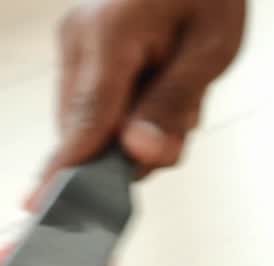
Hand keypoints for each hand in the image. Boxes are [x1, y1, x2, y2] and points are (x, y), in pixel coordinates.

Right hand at [26, 0, 246, 210]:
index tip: (44, 206)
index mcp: (109, 35)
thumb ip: (174, 104)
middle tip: (185, 116)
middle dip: (139, 144)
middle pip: (91, 131)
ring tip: (182, 89)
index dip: (69, 168)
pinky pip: (104, 107)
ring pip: (97, 124)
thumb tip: (140, 154)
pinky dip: (138, 112)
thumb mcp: (211, 50)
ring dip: (143, 127)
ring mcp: (77, 47)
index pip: (86, 119)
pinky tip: (167, 85)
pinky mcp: (84, 55)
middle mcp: (80, 41)